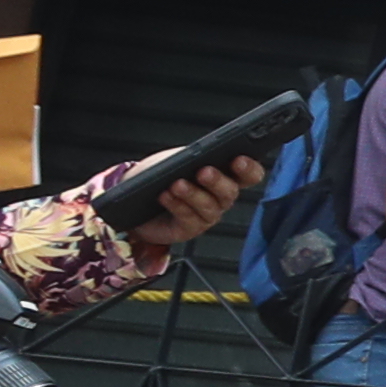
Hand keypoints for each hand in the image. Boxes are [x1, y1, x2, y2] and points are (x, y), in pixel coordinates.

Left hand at [118, 156, 259, 259]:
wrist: (135, 196)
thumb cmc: (160, 173)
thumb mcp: (177, 157)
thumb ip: (192, 156)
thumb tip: (199, 157)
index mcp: (225, 175)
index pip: (249, 174)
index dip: (249, 168)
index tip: (239, 160)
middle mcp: (221, 197)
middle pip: (231, 192)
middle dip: (217, 181)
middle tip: (204, 171)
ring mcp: (207, 215)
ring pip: (209, 206)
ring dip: (193, 194)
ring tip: (177, 184)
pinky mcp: (190, 229)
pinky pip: (188, 218)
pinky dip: (177, 205)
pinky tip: (166, 195)